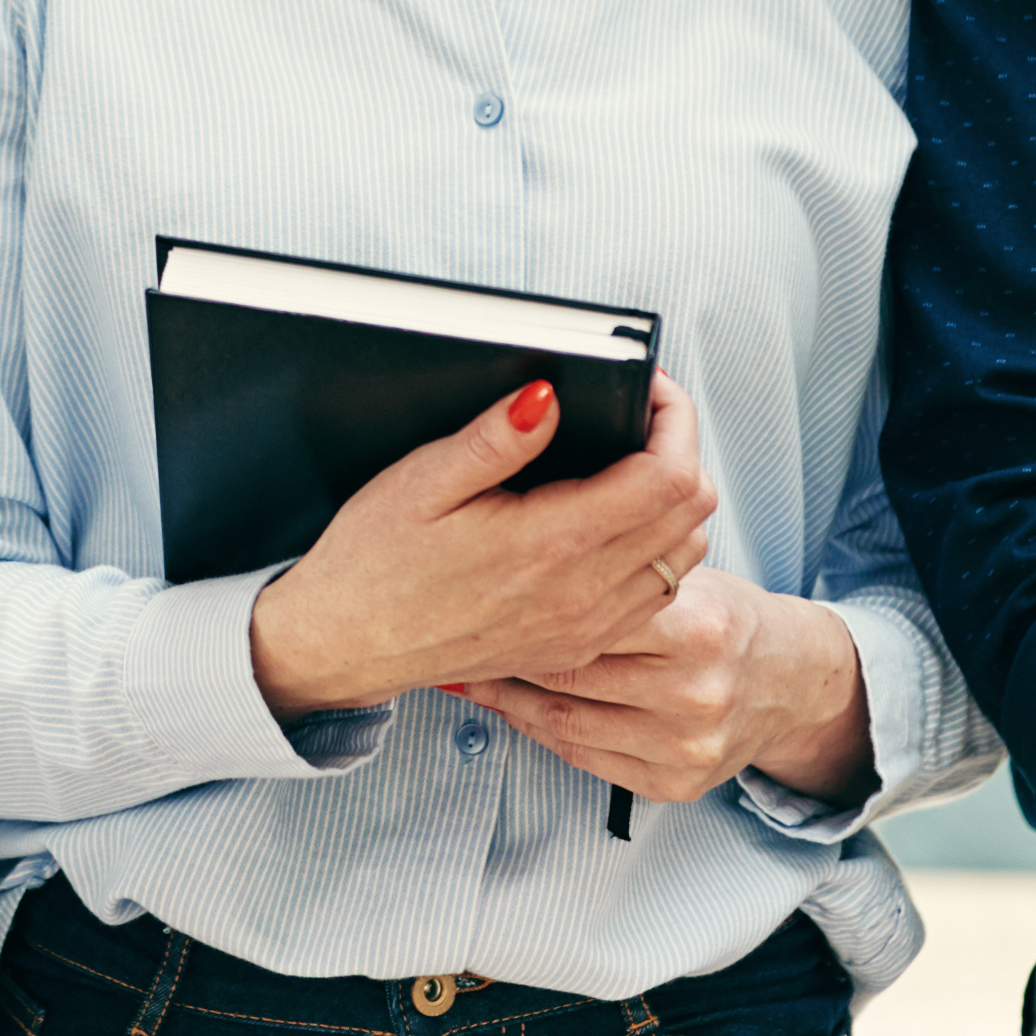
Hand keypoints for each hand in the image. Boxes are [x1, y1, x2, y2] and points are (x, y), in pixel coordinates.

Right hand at [248, 374, 712, 719]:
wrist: (343, 645)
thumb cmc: (374, 562)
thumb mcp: (423, 480)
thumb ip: (496, 438)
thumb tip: (550, 396)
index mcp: (550, 545)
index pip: (668, 477)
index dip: (674, 419)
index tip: (646, 388)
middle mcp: (582, 594)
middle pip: (692, 513)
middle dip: (681, 449)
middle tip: (639, 416)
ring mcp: (586, 628)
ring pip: (685, 556)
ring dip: (676, 501)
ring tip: (630, 463)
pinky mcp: (578, 647)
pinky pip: (656, 595)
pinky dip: (659, 550)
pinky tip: (616, 523)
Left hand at [463, 569, 870, 803]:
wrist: (790, 682)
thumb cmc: (724, 617)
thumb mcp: (688, 576)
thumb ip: (621, 570)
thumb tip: (528, 545)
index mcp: (700, 627)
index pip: (588, 614)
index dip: (525, 602)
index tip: (477, 587)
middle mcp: (695, 692)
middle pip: (568, 670)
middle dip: (504, 651)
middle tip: (458, 630)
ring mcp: (685, 746)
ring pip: (563, 720)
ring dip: (506, 697)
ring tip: (469, 670)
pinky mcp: (675, 784)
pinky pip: (582, 756)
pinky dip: (537, 730)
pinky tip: (510, 707)